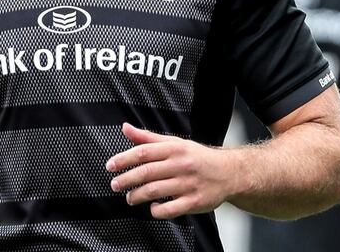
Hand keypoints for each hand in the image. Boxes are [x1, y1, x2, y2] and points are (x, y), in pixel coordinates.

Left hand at [106, 123, 241, 219]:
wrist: (229, 173)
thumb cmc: (197, 157)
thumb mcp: (175, 143)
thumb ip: (148, 138)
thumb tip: (125, 128)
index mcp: (175, 149)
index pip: (144, 152)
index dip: (124, 159)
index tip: (110, 166)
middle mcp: (181, 165)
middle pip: (146, 172)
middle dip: (126, 180)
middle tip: (115, 185)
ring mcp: (188, 184)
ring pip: (155, 191)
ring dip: (137, 196)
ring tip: (129, 198)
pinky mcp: (194, 202)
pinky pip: (170, 209)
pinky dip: (157, 211)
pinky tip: (152, 208)